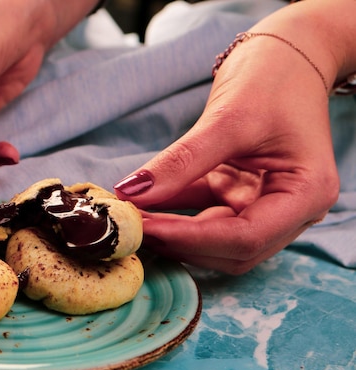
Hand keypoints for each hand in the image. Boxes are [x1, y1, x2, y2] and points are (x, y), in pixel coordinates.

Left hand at [115, 31, 338, 273]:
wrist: (286, 55)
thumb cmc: (274, 78)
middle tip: (131, 227)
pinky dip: (173, 212)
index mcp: (305, 194)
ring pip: (214, 238)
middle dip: (180, 241)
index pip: (245, 238)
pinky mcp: (239, 193)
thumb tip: (132, 192)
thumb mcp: (228, 118)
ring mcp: (264, 203)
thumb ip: (181, 161)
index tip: (143, 228)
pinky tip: (143, 206)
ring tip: (133, 217)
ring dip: (173, 231)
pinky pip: (202, 213)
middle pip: (231, 249)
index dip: (190, 238)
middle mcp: (291, 209)